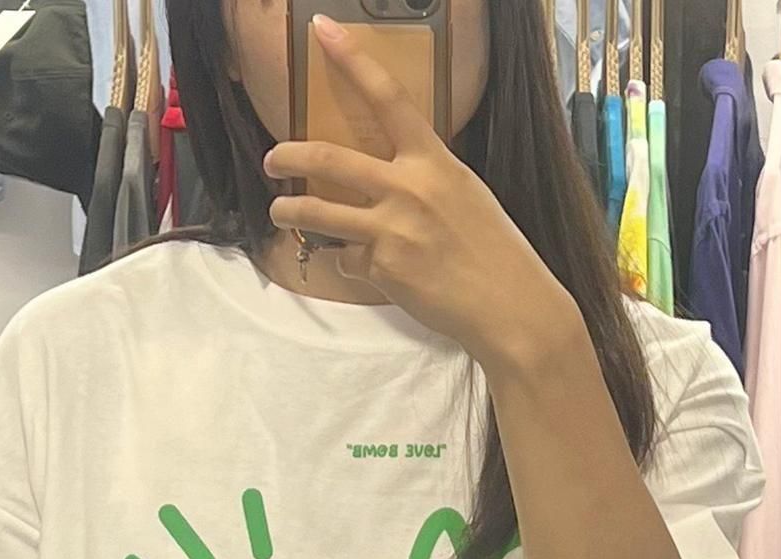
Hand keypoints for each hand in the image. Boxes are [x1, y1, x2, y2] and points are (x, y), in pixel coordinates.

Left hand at [263, 15, 578, 371]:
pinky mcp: (382, 269)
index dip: (352, 60)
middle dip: (287, 156)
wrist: (508, 304)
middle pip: (328, 159)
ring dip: (289, 211)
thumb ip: (424, 178)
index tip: (322, 31)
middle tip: (272, 158)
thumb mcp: (464, 193)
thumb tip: (388, 176)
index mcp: (433, 160)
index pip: (387, 97)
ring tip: (281, 211)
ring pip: (318, 213)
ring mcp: (391, 229)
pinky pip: (348, 261)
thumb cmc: (493, 250)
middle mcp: (408, 188)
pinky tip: (372, 271)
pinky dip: (351, 265)